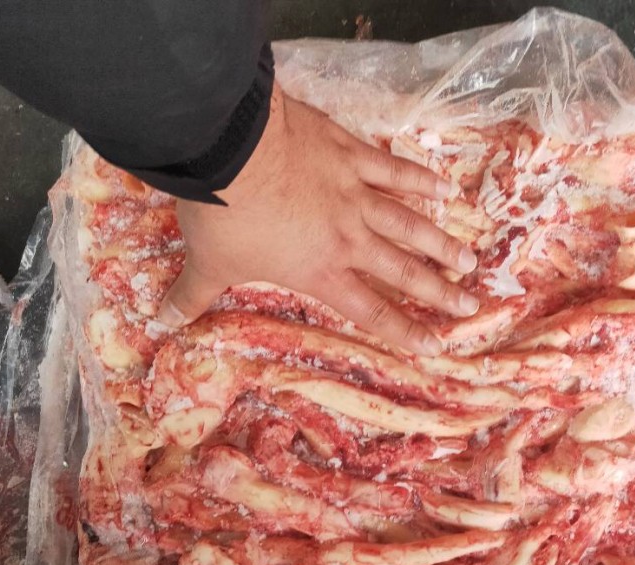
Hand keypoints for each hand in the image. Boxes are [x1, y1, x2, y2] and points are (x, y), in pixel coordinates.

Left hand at [158, 84, 477, 354]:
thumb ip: (191, 296)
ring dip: (441, 241)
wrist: (231, 148)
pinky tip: (444, 187)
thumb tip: (163, 322)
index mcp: (320, 272)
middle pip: (404, 271)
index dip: (404, 331)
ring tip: (471, 256)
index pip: (371, 311)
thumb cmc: (224, 214)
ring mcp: (354, 194)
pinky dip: (419, 178)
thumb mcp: (207, 263)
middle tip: (472, 304)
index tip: (434, 345)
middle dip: (440, 291)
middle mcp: (348, 239)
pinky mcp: (351, 154)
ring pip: (410, 223)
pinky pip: (393, 169)